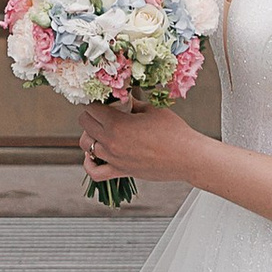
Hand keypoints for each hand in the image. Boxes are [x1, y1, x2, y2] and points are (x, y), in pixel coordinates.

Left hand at [79, 103, 211, 183]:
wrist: (187, 157)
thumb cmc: (174, 131)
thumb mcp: (152, 108)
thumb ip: (132, 103)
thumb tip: (122, 99)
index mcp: (117, 123)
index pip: (91, 108)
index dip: (95, 101)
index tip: (101, 99)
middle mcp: (111, 142)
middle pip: (85, 124)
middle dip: (91, 115)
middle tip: (102, 111)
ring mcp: (114, 159)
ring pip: (86, 145)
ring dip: (91, 135)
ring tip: (102, 130)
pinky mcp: (121, 172)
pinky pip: (94, 172)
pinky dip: (89, 164)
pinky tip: (93, 156)